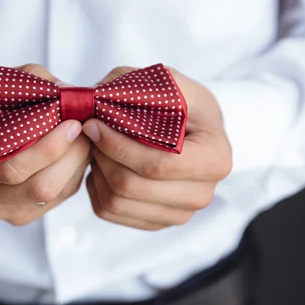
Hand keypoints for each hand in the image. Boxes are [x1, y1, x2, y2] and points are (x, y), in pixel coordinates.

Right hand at [0, 64, 90, 225]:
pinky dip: (71, 175)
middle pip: (37, 188)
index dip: (48, 148)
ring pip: (52, 196)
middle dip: (71, 157)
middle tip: (86, 129)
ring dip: (76, 165)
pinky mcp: (16, 214)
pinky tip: (71, 153)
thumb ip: (30, 83)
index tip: (72, 123)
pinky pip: (56, 200)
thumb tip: (69, 94)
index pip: (10, 167)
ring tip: (82, 137)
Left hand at [82, 66, 231, 229]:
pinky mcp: (155, 223)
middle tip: (90, 132)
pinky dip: (96, 187)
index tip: (93, 124)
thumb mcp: (168, 82)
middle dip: (102, 155)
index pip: (157, 164)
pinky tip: (102, 165)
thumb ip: (133, 85)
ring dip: (96, 170)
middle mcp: (201, 194)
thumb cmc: (182, 104)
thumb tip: (95, 99)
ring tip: (97, 146)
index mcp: (214, 159)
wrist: (194, 130)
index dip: (117, 145)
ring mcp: (178, 214)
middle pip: (132, 186)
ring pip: (116, 201)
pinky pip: (109, 212)